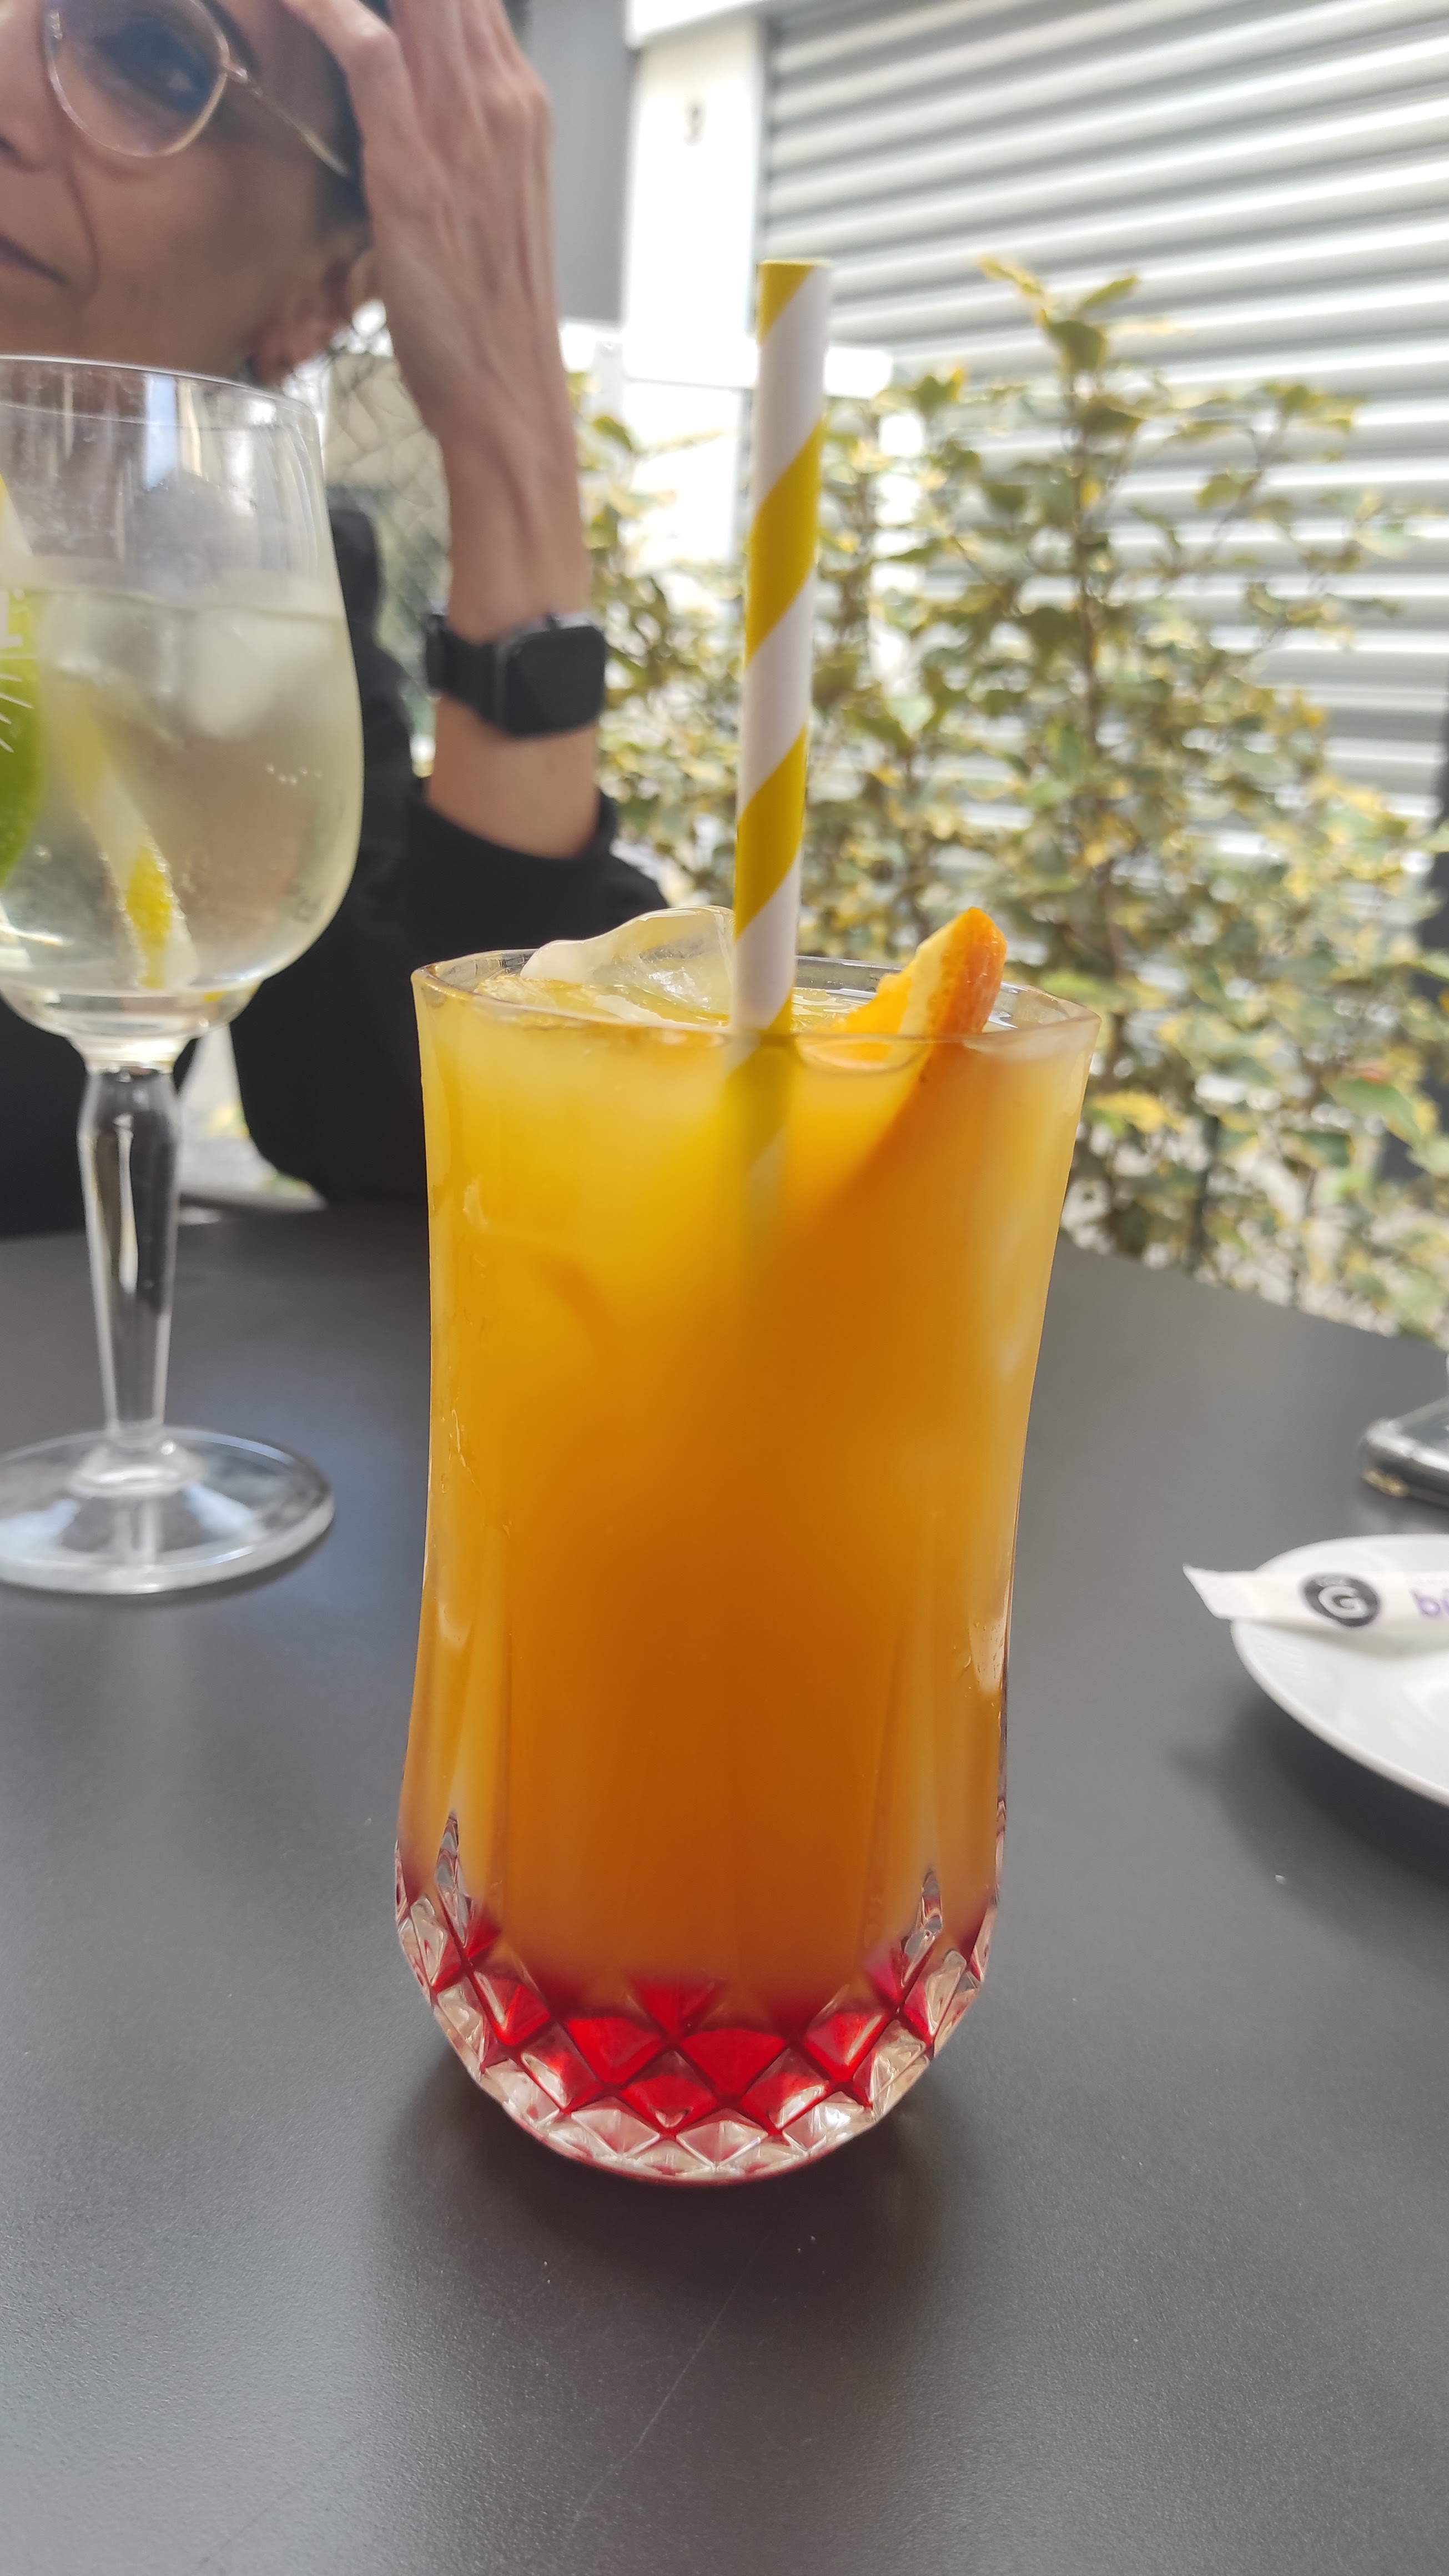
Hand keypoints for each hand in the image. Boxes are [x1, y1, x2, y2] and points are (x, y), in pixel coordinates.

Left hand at [276, 0, 598, 855]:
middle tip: (332, 10)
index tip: (379, 17)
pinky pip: (366, 43)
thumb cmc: (488, 333)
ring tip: (290, 4)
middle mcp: (504, 102)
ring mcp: (463, 128)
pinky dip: (321, 13)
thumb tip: (415, 117)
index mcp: (525, 111)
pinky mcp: (413, 164)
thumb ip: (456, 147)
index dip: (428, 2)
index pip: (468, 2)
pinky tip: (283, 7)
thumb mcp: (482, 218)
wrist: (511, 413)